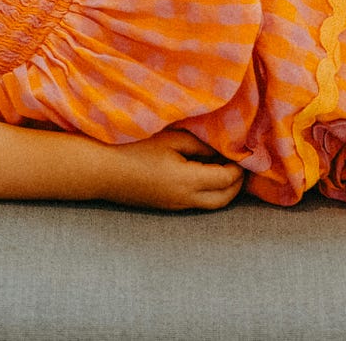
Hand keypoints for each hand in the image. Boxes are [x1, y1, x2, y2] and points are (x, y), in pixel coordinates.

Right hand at [101, 131, 244, 211]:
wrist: (101, 170)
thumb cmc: (134, 148)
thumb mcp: (171, 139)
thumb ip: (199, 146)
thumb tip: (220, 152)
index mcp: (189, 182)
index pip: (228, 179)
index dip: (239, 166)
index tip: (244, 150)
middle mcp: (185, 200)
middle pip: (225, 199)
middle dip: (237, 182)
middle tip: (240, 161)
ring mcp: (175, 206)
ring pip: (212, 204)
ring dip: (224, 189)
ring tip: (224, 166)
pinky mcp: (166, 206)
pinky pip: (197, 203)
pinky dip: (209, 192)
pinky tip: (203, 173)